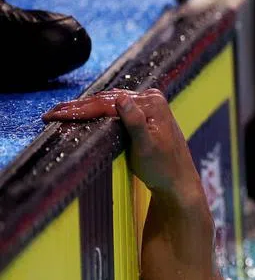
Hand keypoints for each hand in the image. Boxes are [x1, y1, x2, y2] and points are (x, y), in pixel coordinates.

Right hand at [44, 88, 198, 196]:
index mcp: (152, 104)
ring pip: (109, 102)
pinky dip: (98, 111)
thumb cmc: (163, 168)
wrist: (178, 181)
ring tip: (61, 112)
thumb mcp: (146, 147)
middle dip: (77, 107)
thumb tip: (121, 99)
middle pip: (106, 100)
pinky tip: (83, 113)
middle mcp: (151, 99)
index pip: (108, 104)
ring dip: (86, 107)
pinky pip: (116, 108)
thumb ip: (135, 122)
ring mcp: (148, 105)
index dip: (79, 109)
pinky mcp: (145, 114)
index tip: (56, 115)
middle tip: (51, 114)